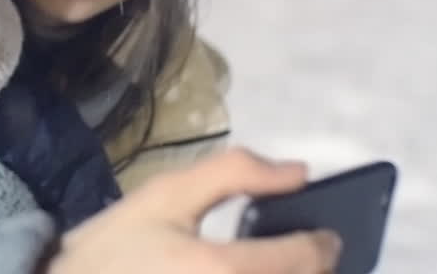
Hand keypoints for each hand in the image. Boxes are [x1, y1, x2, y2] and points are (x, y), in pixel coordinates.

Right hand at [46, 147, 340, 273]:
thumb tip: (299, 174)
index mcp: (219, 268)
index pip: (304, 258)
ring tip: (280, 267)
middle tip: (301, 254)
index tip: (324, 232)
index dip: (323, 241)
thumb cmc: (112, 248)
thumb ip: (235, 173)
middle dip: (312, 269)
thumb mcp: (164, 195)